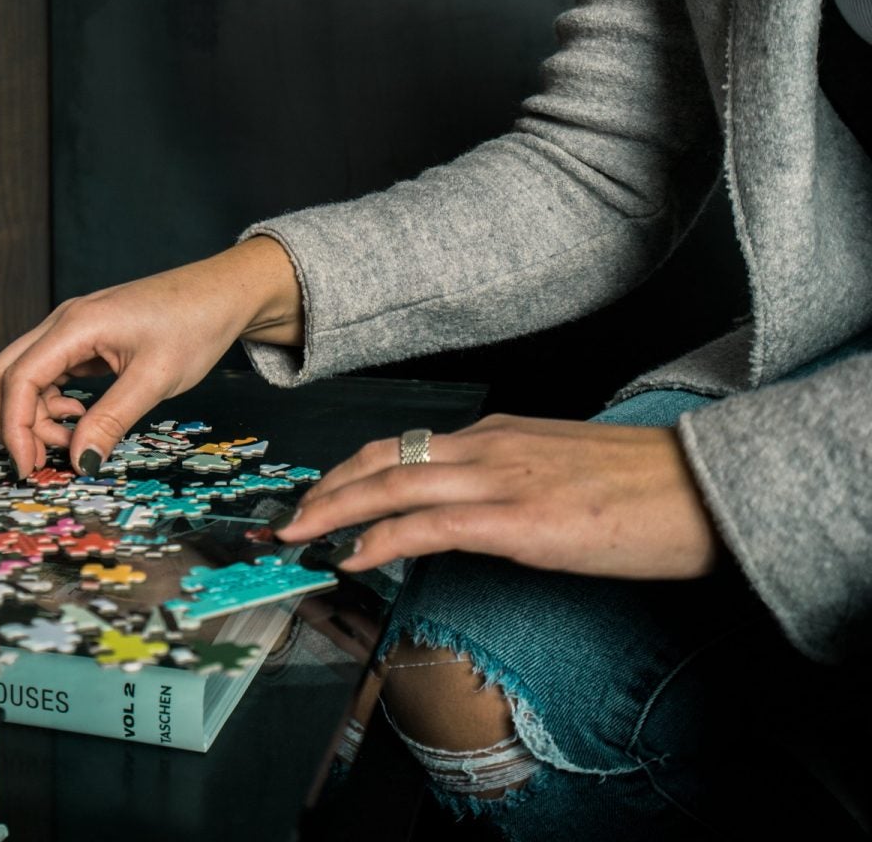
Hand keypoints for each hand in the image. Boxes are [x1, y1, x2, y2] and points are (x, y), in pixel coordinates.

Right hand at [0, 236, 302, 474]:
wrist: (222, 293)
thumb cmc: (195, 322)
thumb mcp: (155, 379)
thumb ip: (112, 420)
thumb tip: (81, 460)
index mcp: (75, 325)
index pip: (19, 378)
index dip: (15, 427)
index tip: (27, 464)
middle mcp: (64, 322)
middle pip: (8, 373)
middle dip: (15, 421)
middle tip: (37, 461)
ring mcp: (72, 329)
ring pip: (27, 375)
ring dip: (36, 414)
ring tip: (69, 441)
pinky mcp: (85, 339)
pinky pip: (50, 372)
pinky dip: (53, 401)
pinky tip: (78, 416)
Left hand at [276, 414, 720, 578]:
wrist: (706, 491)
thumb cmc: (646, 487)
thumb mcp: (563, 471)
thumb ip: (513, 479)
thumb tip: (478, 508)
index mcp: (500, 434)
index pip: (405, 446)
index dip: (352, 471)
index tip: (321, 495)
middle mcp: (490, 446)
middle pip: (382, 459)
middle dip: (325, 488)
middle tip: (286, 519)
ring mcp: (501, 480)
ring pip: (393, 484)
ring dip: (335, 510)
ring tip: (299, 536)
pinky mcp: (518, 520)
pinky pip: (430, 524)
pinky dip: (381, 538)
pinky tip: (354, 556)